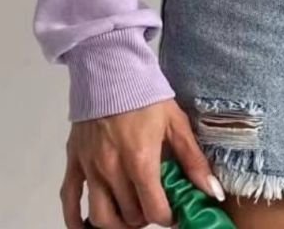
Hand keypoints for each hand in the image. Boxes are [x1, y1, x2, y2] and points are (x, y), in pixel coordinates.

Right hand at [62, 98, 224, 228]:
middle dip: (146, 216)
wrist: (111, 69)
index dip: (168, 217)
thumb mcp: (176, 123)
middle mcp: (113, 170)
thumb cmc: (147, 95)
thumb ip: (194, 160)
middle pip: (130, 215)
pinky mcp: (74, 161)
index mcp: (141, 160)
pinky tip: (89, 226)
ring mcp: (90, 168)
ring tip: (130, 215)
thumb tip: (214, 192)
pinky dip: (77, 220)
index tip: (174, 211)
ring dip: (118, 223)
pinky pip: (69, 201)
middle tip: (155, 204)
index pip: (155, 210)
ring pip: (101, 216)